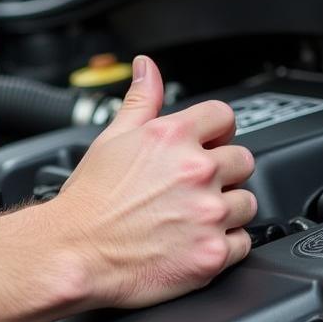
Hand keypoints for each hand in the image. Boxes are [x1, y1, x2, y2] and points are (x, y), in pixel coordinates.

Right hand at [51, 55, 255, 308]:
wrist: (75, 252)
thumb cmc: (90, 200)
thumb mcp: (111, 138)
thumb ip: (141, 99)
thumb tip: (147, 68)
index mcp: (173, 137)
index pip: (224, 116)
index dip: (214, 131)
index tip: (206, 145)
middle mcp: (196, 171)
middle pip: (243, 160)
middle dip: (223, 172)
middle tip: (194, 187)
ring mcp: (208, 213)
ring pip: (247, 202)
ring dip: (227, 208)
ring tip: (192, 216)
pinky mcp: (213, 253)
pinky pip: (243, 242)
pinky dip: (224, 244)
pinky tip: (194, 241)